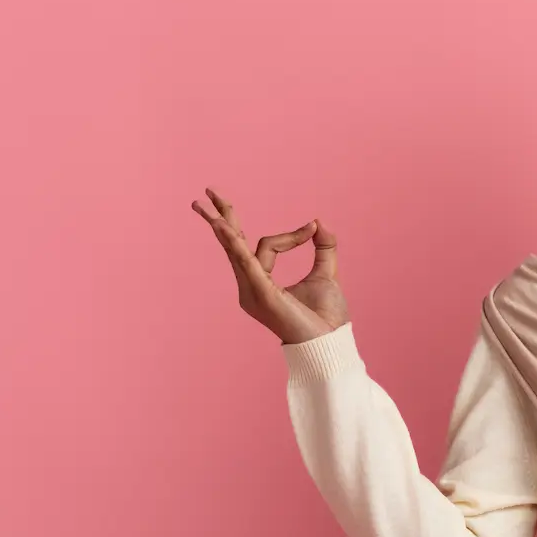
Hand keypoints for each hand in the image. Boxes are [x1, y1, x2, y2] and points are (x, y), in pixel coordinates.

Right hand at [192, 187, 348, 344]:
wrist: (330, 343)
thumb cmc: (325, 317)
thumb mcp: (326, 274)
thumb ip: (323, 248)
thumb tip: (318, 222)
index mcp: (261, 281)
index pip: (264, 245)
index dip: (290, 234)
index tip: (312, 228)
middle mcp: (250, 285)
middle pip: (232, 244)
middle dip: (222, 217)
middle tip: (207, 192)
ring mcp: (252, 291)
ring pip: (238, 249)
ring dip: (223, 224)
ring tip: (206, 202)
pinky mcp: (262, 294)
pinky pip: (246, 263)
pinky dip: (235, 244)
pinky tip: (224, 227)